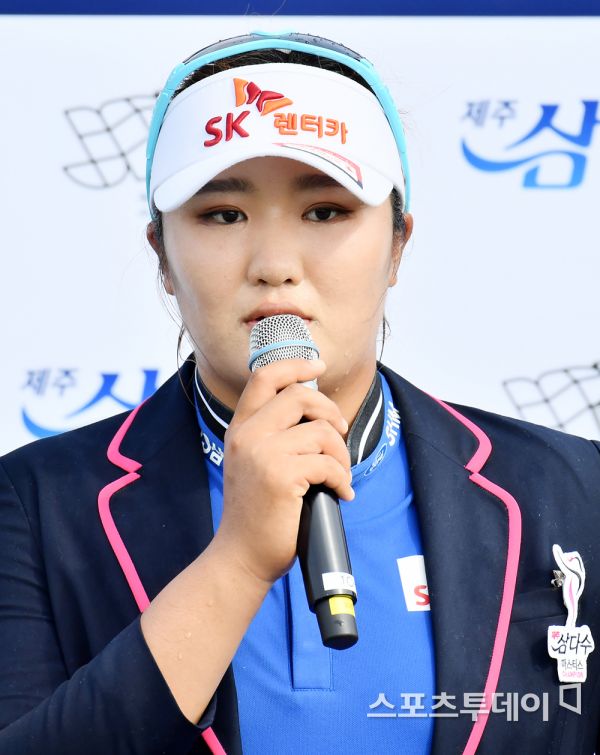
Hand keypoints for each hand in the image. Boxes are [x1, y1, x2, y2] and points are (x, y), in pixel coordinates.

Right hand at [214, 359, 352, 586]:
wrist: (242, 555)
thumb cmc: (256, 512)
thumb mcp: (253, 463)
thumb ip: (273, 434)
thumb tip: (319, 412)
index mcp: (240, 428)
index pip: (264, 377)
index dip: (295, 364)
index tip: (318, 365)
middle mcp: (247, 435)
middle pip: (300, 396)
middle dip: (330, 412)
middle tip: (339, 434)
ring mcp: (262, 454)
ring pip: (321, 431)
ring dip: (340, 454)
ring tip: (339, 476)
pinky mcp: (281, 476)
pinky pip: (328, 463)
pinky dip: (342, 478)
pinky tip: (340, 493)